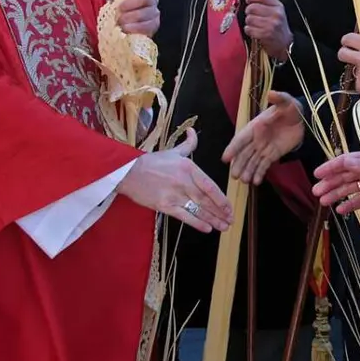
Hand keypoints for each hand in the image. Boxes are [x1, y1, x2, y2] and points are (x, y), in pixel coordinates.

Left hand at [117, 0, 158, 36]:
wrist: (123, 28)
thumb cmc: (118, 12)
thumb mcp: (114, 2)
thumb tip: (112, 1)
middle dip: (130, 4)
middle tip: (118, 11)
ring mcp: (154, 12)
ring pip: (145, 13)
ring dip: (130, 18)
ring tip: (120, 23)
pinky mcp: (154, 25)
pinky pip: (147, 26)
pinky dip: (135, 28)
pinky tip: (126, 29)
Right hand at [117, 127, 233, 233]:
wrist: (128, 172)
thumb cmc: (152, 162)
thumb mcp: (173, 151)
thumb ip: (188, 144)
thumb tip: (193, 131)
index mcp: (189, 167)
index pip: (210, 185)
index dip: (222, 199)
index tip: (229, 208)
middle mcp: (184, 181)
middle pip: (206, 199)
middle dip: (220, 212)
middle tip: (231, 221)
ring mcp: (174, 194)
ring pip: (198, 209)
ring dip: (212, 219)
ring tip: (223, 227)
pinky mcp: (164, 205)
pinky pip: (184, 216)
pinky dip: (197, 223)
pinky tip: (207, 229)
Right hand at [223, 91, 304, 184]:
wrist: (303, 119)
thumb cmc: (291, 108)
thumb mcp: (286, 102)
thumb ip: (278, 98)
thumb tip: (270, 93)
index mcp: (256, 126)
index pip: (241, 138)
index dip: (233, 148)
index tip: (225, 158)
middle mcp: (256, 139)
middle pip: (244, 153)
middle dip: (238, 164)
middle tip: (234, 175)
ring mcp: (264, 148)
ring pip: (252, 161)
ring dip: (247, 170)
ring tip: (244, 181)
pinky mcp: (273, 155)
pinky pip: (264, 165)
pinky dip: (259, 173)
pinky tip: (256, 182)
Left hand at [244, 0, 291, 60]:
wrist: (285, 44)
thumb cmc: (278, 27)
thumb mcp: (277, 12)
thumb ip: (265, 3)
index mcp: (278, 6)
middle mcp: (276, 14)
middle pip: (252, 7)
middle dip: (249, 12)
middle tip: (251, 15)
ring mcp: (271, 25)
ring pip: (249, 18)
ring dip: (249, 22)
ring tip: (255, 25)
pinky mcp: (265, 34)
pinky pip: (249, 29)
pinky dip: (249, 30)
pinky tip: (254, 31)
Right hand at [312, 150, 359, 214]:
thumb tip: (345, 163)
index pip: (345, 162)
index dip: (330, 167)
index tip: (317, 174)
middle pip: (344, 176)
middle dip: (329, 182)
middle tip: (316, 191)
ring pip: (348, 189)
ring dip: (335, 194)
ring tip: (323, 201)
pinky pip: (359, 201)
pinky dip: (349, 205)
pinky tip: (340, 210)